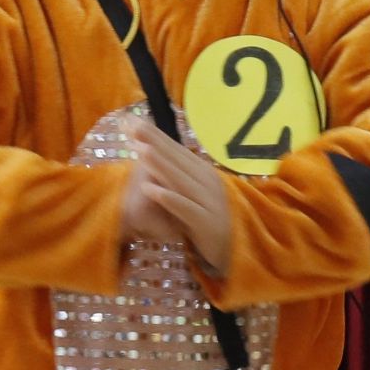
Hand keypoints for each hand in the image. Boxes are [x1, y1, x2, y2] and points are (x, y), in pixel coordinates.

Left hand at [123, 116, 233, 274]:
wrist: (240, 248)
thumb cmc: (211, 219)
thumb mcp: (196, 194)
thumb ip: (180, 177)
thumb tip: (156, 154)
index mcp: (203, 172)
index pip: (176, 149)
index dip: (155, 134)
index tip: (133, 120)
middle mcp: (207, 182)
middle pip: (177, 158)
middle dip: (153, 141)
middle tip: (130, 124)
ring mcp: (208, 201)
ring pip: (179, 179)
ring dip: (159, 164)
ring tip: (138, 149)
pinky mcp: (205, 222)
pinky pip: (184, 208)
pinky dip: (167, 198)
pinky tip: (149, 189)